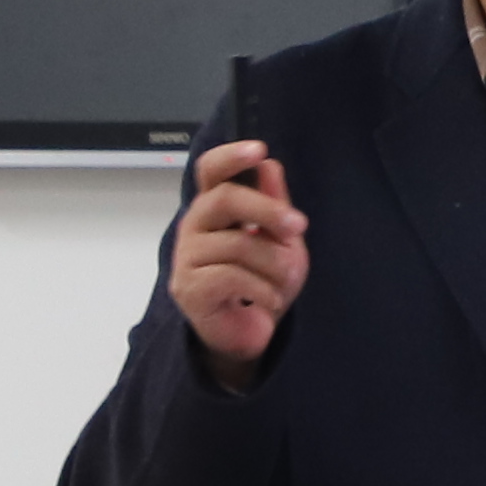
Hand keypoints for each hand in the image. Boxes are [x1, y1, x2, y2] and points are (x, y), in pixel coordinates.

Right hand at [172, 140, 311, 381]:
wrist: (251, 335)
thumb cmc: (264, 283)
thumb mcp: (281, 242)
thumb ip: (274, 205)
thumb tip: (269, 166)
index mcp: (215, 208)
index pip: (211, 171)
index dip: (231, 157)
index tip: (259, 150)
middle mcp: (195, 227)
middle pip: (224, 199)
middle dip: (267, 211)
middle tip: (298, 227)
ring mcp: (187, 258)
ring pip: (237, 244)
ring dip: (274, 266)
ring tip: (283, 284)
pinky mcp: (189, 289)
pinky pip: (232, 277)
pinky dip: (262, 290)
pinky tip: (269, 301)